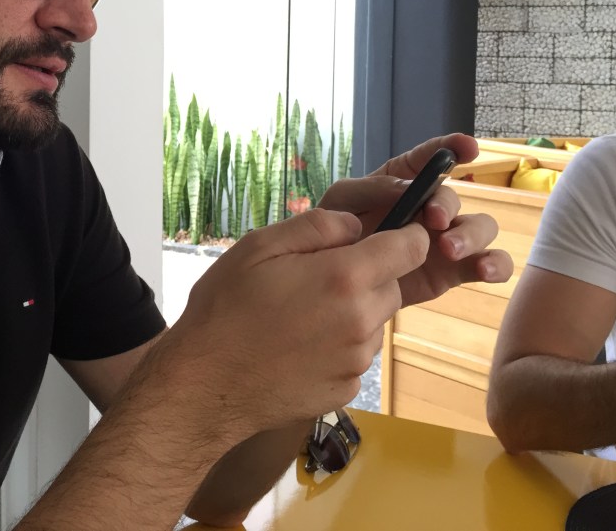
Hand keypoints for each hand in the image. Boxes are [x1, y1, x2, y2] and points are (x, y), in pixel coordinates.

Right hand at [169, 208, 428, 435]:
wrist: (205, 383)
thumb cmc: (226, 307)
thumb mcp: (260, 246)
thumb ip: (317, 226)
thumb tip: (357, 225)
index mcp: (345, 277)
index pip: (410, 248)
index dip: (406, 236)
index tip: (388, 235)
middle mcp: (361, 320)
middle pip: (392, 287)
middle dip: (368, 276)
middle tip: (317, 279)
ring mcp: (356, 361)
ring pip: (374, 323)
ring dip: (353, 313)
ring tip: (301, 316)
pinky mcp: (346, 390)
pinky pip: (356, 357)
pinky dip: (338, 347)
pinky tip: (298, 347)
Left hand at [318, 133, 511, 306]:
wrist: (333, 276)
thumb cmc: (336, 228)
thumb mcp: (343, 200)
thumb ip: (372, 188)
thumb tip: (408, 187)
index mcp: (406, 181)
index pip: (433, 157)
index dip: (452, 148)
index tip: (467, 147)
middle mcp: (432, 206)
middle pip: (454, 198)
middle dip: (447, 205)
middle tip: (433, 220)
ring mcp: (446, 238)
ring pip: (481, 228)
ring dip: (473, 235)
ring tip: (450, 249)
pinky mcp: (452, 271)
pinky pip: (486, 264)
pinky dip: (497, 264)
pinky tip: (486, 270)